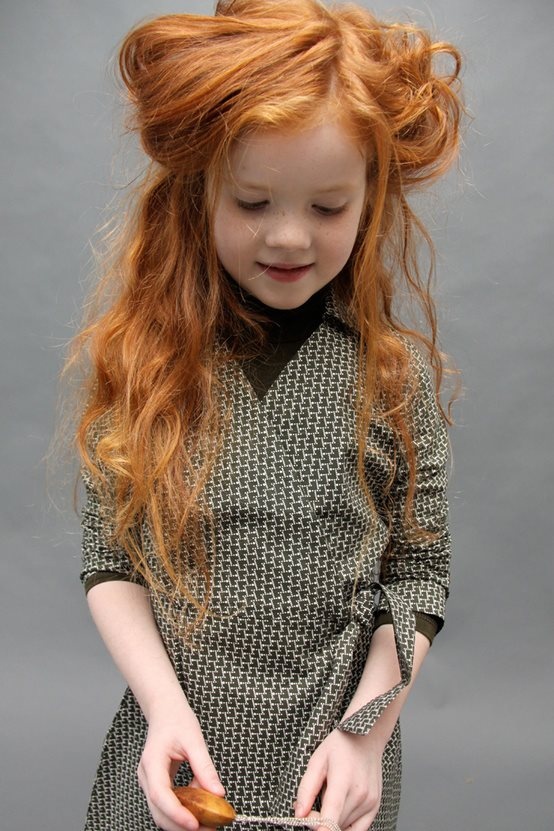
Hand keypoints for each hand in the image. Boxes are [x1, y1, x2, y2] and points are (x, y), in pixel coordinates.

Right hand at [137, 695, 224, 830]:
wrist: (165, 711)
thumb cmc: (176, 719)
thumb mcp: (194, 739)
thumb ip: (205, 767)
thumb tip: (218, 793)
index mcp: (152, 761)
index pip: (160, 795)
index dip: (176, 813)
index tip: (195, 823)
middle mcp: (146, 776)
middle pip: (159, 811)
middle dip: (181, 825)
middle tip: (208, 828)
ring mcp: (149, 782)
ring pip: (162, 812)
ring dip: (182, 821)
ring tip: (208, 822)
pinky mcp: (157, 785)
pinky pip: (168, 804)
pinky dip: (183, 810)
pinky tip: (200, 807)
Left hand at [295, 728, 382, 830]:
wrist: (366, 738)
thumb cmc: (340, 746)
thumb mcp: (317, 761)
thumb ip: (306, 789)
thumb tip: (299, 814)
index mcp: (343, 780)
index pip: (332, 815)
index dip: (320, 828)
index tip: (308, 825)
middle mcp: (360, 794)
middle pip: (334, 824)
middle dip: (318, 821)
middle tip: (310, 807)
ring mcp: (370, 802)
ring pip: (344, 827)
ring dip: (332, 821)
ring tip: (327, 801)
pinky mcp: (375, 806)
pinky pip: (358, 829)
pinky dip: (344, 826)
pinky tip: (338, 812)